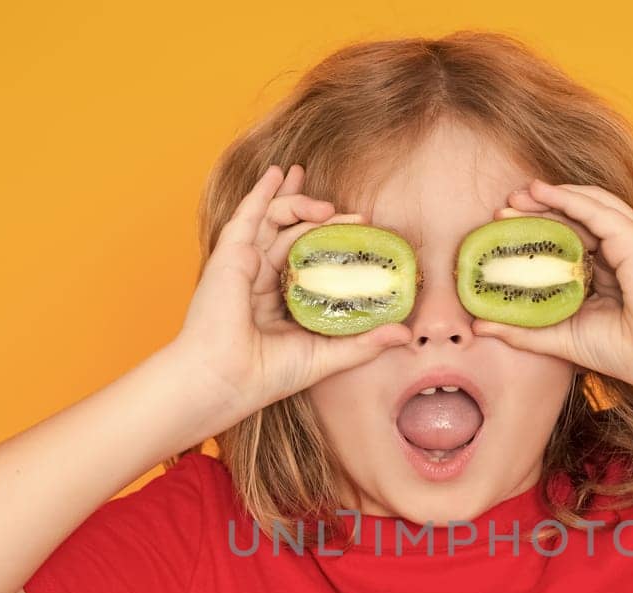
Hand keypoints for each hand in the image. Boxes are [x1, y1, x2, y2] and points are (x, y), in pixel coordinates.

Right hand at [174, 163, 413, 412]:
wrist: (227, 379)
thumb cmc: (267, 374)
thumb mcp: (327, 355)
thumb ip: (364, 343)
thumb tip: (405, 334)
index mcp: (280, 301)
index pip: (310, 261)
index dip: (333, 243)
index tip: (361, 235)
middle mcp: (261, 279)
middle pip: (293, 235)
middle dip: (322, 218)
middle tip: (356, 215)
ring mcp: (244, 265)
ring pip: (275, 221)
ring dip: (301, 204)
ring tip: (329, 208)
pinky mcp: (230, 254)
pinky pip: (248, 215)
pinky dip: (262, 192)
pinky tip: (279, 173)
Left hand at [470, 179, 632, 399]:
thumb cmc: (628, 353)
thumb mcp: (562, 338)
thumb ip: (524, 330)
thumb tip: (480, 325)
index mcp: (613, 273)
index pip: (571, 243)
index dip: (539, 235)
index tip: (504, 235)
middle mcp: (624, 251)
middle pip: (576, 221)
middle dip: (538, 212)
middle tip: (503, 210)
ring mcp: (632, 241)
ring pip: (586, 207)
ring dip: (549, 198)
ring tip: (517, 196)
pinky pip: (596, 208)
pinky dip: (567, 197)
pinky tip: (540, 193)